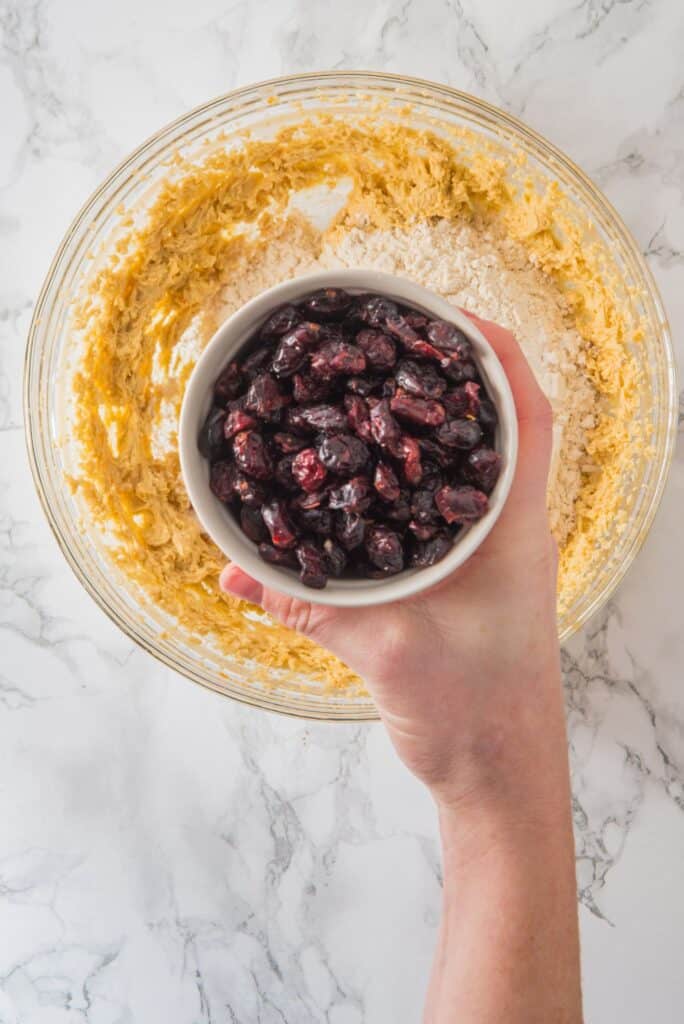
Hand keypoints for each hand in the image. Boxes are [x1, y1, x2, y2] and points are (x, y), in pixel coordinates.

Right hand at [220, 315, 558, 812]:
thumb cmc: (474, 714)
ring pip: (455, 473)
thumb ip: (313, 607)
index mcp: (511, 533)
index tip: (454, 315)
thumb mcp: (391, 652)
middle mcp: (502, 535)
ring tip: (368, 395)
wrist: (499, 778)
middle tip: (390, 345)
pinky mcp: (455, 588)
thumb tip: (237, 568)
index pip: (526, 419)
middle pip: (488, 431)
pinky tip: (351, 487)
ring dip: (422, 431)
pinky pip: (424, 518)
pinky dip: (393, 491)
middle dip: (448, 380)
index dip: (498, 358)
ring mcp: (481, 561)